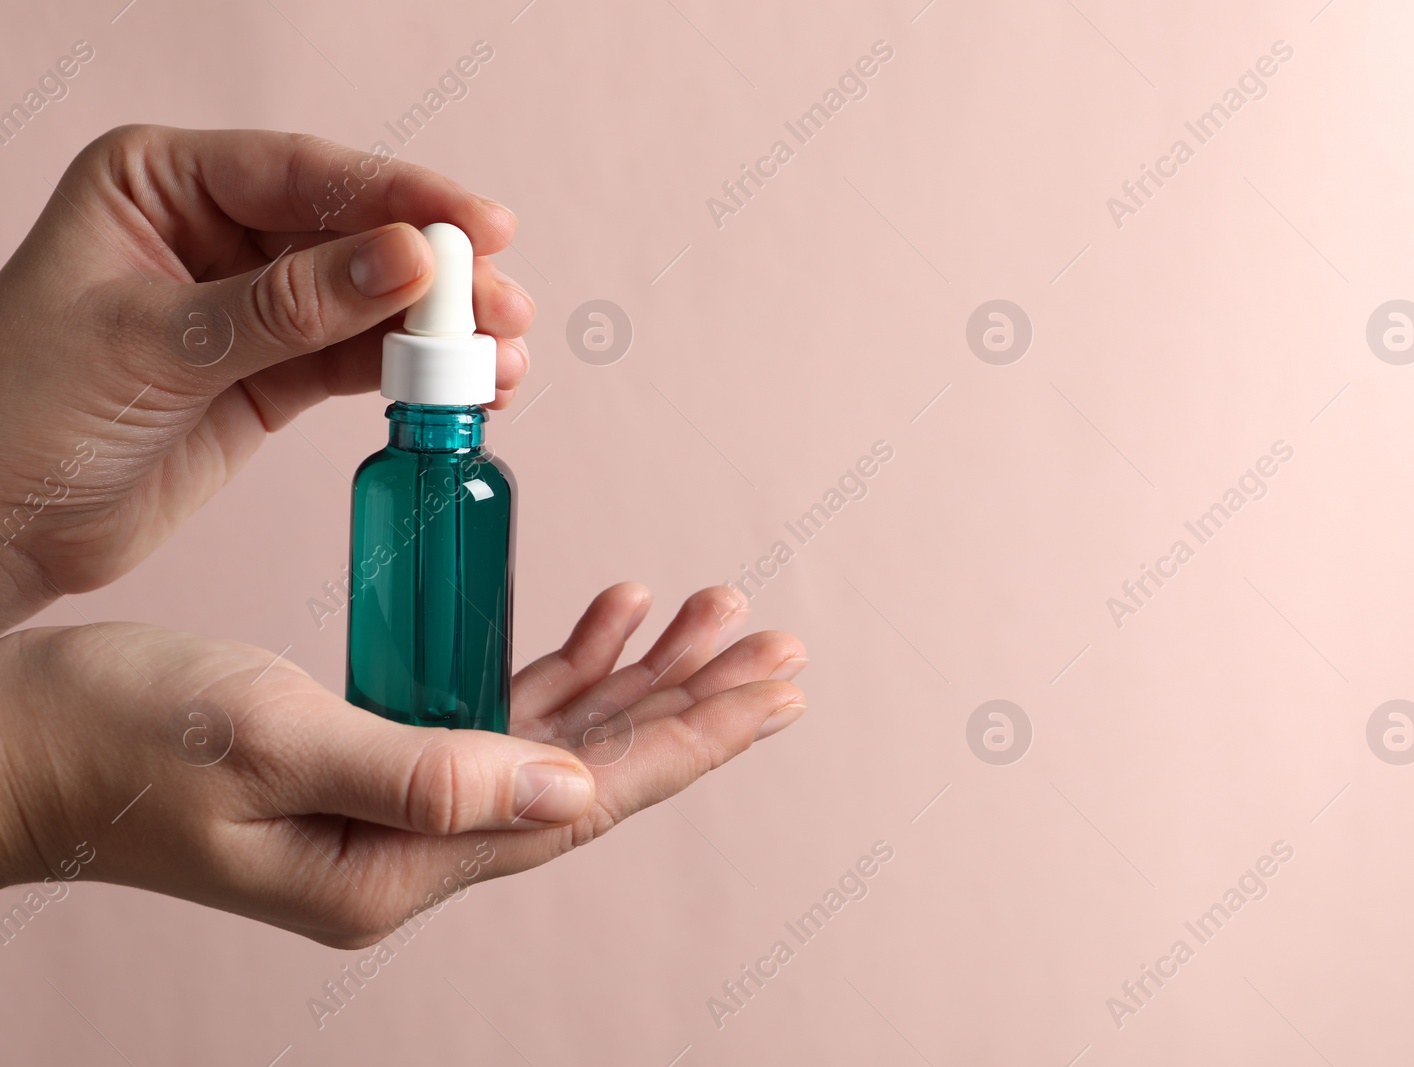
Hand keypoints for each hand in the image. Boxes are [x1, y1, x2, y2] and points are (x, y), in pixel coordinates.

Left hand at [0, 124, 535, 628]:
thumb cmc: (25, 413)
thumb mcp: (159, 345)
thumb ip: (289, 305)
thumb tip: (409, 259)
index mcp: (161, 184)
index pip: (302, 174)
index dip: (399, 195)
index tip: (479, 225)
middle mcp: (212, 232)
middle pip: (352, 235)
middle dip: (435, 273)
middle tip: (501, 307)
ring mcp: (249, 305)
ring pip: (368, 303)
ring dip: (437, 332)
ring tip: (501, 361)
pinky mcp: (271, 374)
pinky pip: (358, 362)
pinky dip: (411, 376)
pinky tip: (464, 389)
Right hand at [0, 584, 805, 945]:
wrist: (18, 744)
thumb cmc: (117, 734)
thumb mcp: (268, 737)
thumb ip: (422, 770)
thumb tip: (574, 789)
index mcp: (400, 862)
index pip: (588, 798)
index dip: (690, 738)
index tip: (774, 687)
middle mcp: (419, 847)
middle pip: (596, 768)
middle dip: (691, 702)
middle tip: (775, 643)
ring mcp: (405, 804)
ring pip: (559, 736)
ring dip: (635, 672)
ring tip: (711, 611)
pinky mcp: (381, 757)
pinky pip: (501, 713)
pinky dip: (559, 662)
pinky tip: (606, 616)